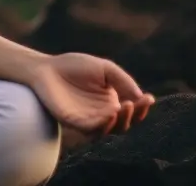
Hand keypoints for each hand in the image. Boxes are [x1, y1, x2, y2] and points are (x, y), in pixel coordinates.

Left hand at [26, 53, 154, 136]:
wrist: (46, 67)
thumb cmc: (74, 66)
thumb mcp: (105, 69)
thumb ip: (123, 81)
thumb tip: (142, 97)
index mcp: (111, 102)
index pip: (132, 111)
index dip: (142, 108)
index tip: (149, 98)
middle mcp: (101, 114)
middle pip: (124, 124)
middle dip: (133, 115)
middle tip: (134, 103)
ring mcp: (87, 120)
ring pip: (109, 130)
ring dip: (119, 121)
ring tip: (124, 106)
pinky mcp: (73, 122)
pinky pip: (91, 129)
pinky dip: (102, 124)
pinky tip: (110, 113)